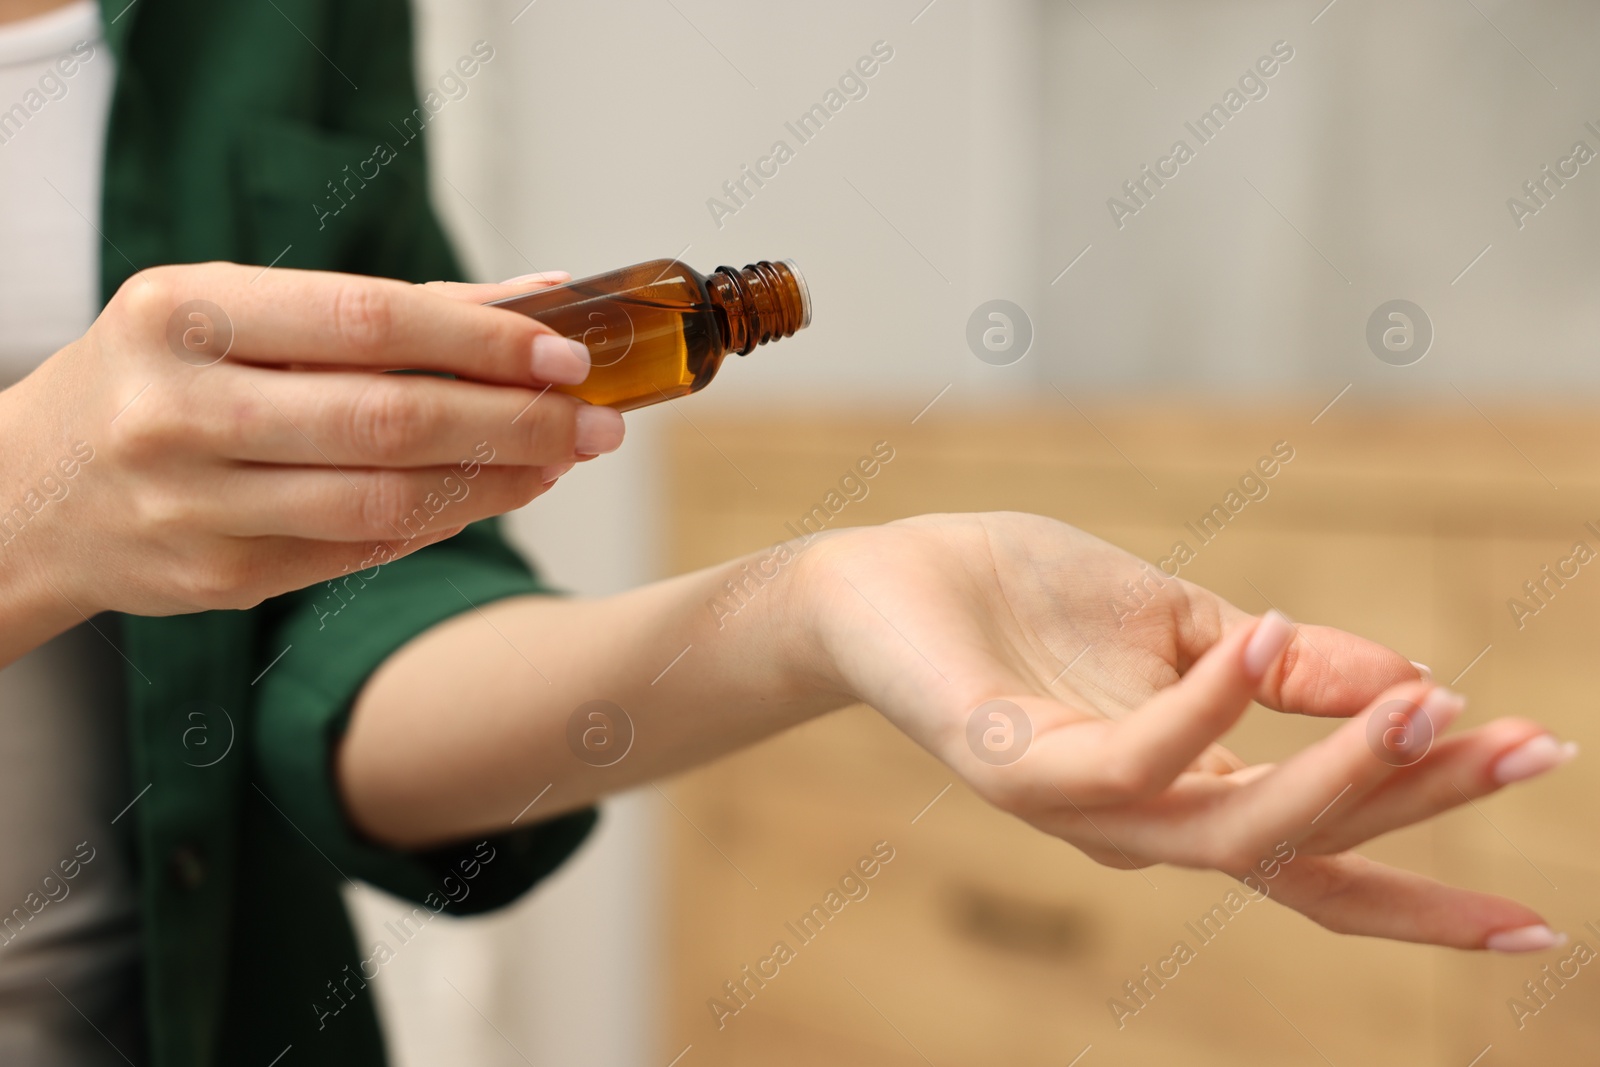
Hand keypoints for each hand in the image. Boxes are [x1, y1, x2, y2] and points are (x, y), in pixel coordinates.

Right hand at [0, 263, 622, 644]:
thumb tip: (540, 296)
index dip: (482, 341)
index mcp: (182, 314)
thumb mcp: (233, 312)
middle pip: (390, 420)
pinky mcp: (221, 580)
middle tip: (596, 422)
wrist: (28, 496)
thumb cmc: (153, 378)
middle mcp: (181, 411)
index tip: (567, 354)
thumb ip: (384, 309)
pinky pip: (364, 550)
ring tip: (560, 459)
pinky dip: (446, 520)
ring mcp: (196, 507)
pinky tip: (495, 492)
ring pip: (388, 501)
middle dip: (515, 421)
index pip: (366, 321)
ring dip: (496, 482)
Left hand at [798, 512, 1570, 950]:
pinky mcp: (1016, 766)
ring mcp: (1077, 807)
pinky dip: (1209, 704)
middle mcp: (1139, 824)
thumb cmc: (1029, 602)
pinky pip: (1130, 757)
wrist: (889, 581)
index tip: (1542, 910)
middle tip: (1532, 749)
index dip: (1426, 890)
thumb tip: (1421, 685)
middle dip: (1422, 809)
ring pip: (1231, 828)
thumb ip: (1286, 668)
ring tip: (1432, 705)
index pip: (1320, 859)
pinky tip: (1268, 637)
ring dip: (1340, 774)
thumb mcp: (1186, 624)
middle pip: (1301, 851)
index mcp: (1186, 792)